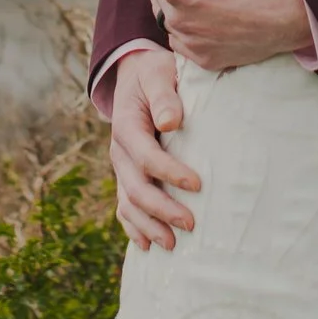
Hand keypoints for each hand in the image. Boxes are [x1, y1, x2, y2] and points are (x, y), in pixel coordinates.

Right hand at [110, 48, 200, 249]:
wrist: (136, 75)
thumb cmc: (154, 72)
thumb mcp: (159, 72)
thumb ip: (164, 95)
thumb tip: (171, 122)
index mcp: (126, 126)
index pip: (147, 156)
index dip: (170, 173)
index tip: (198, 185)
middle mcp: (120, 151)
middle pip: (136, 188)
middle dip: (162, 209)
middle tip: (190, 224)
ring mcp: (122, 167)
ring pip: (128, 204)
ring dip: (148, 226)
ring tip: (171, 245)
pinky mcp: (127, 175)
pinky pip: (124, 207)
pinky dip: (134, 228)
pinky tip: (148, 245)